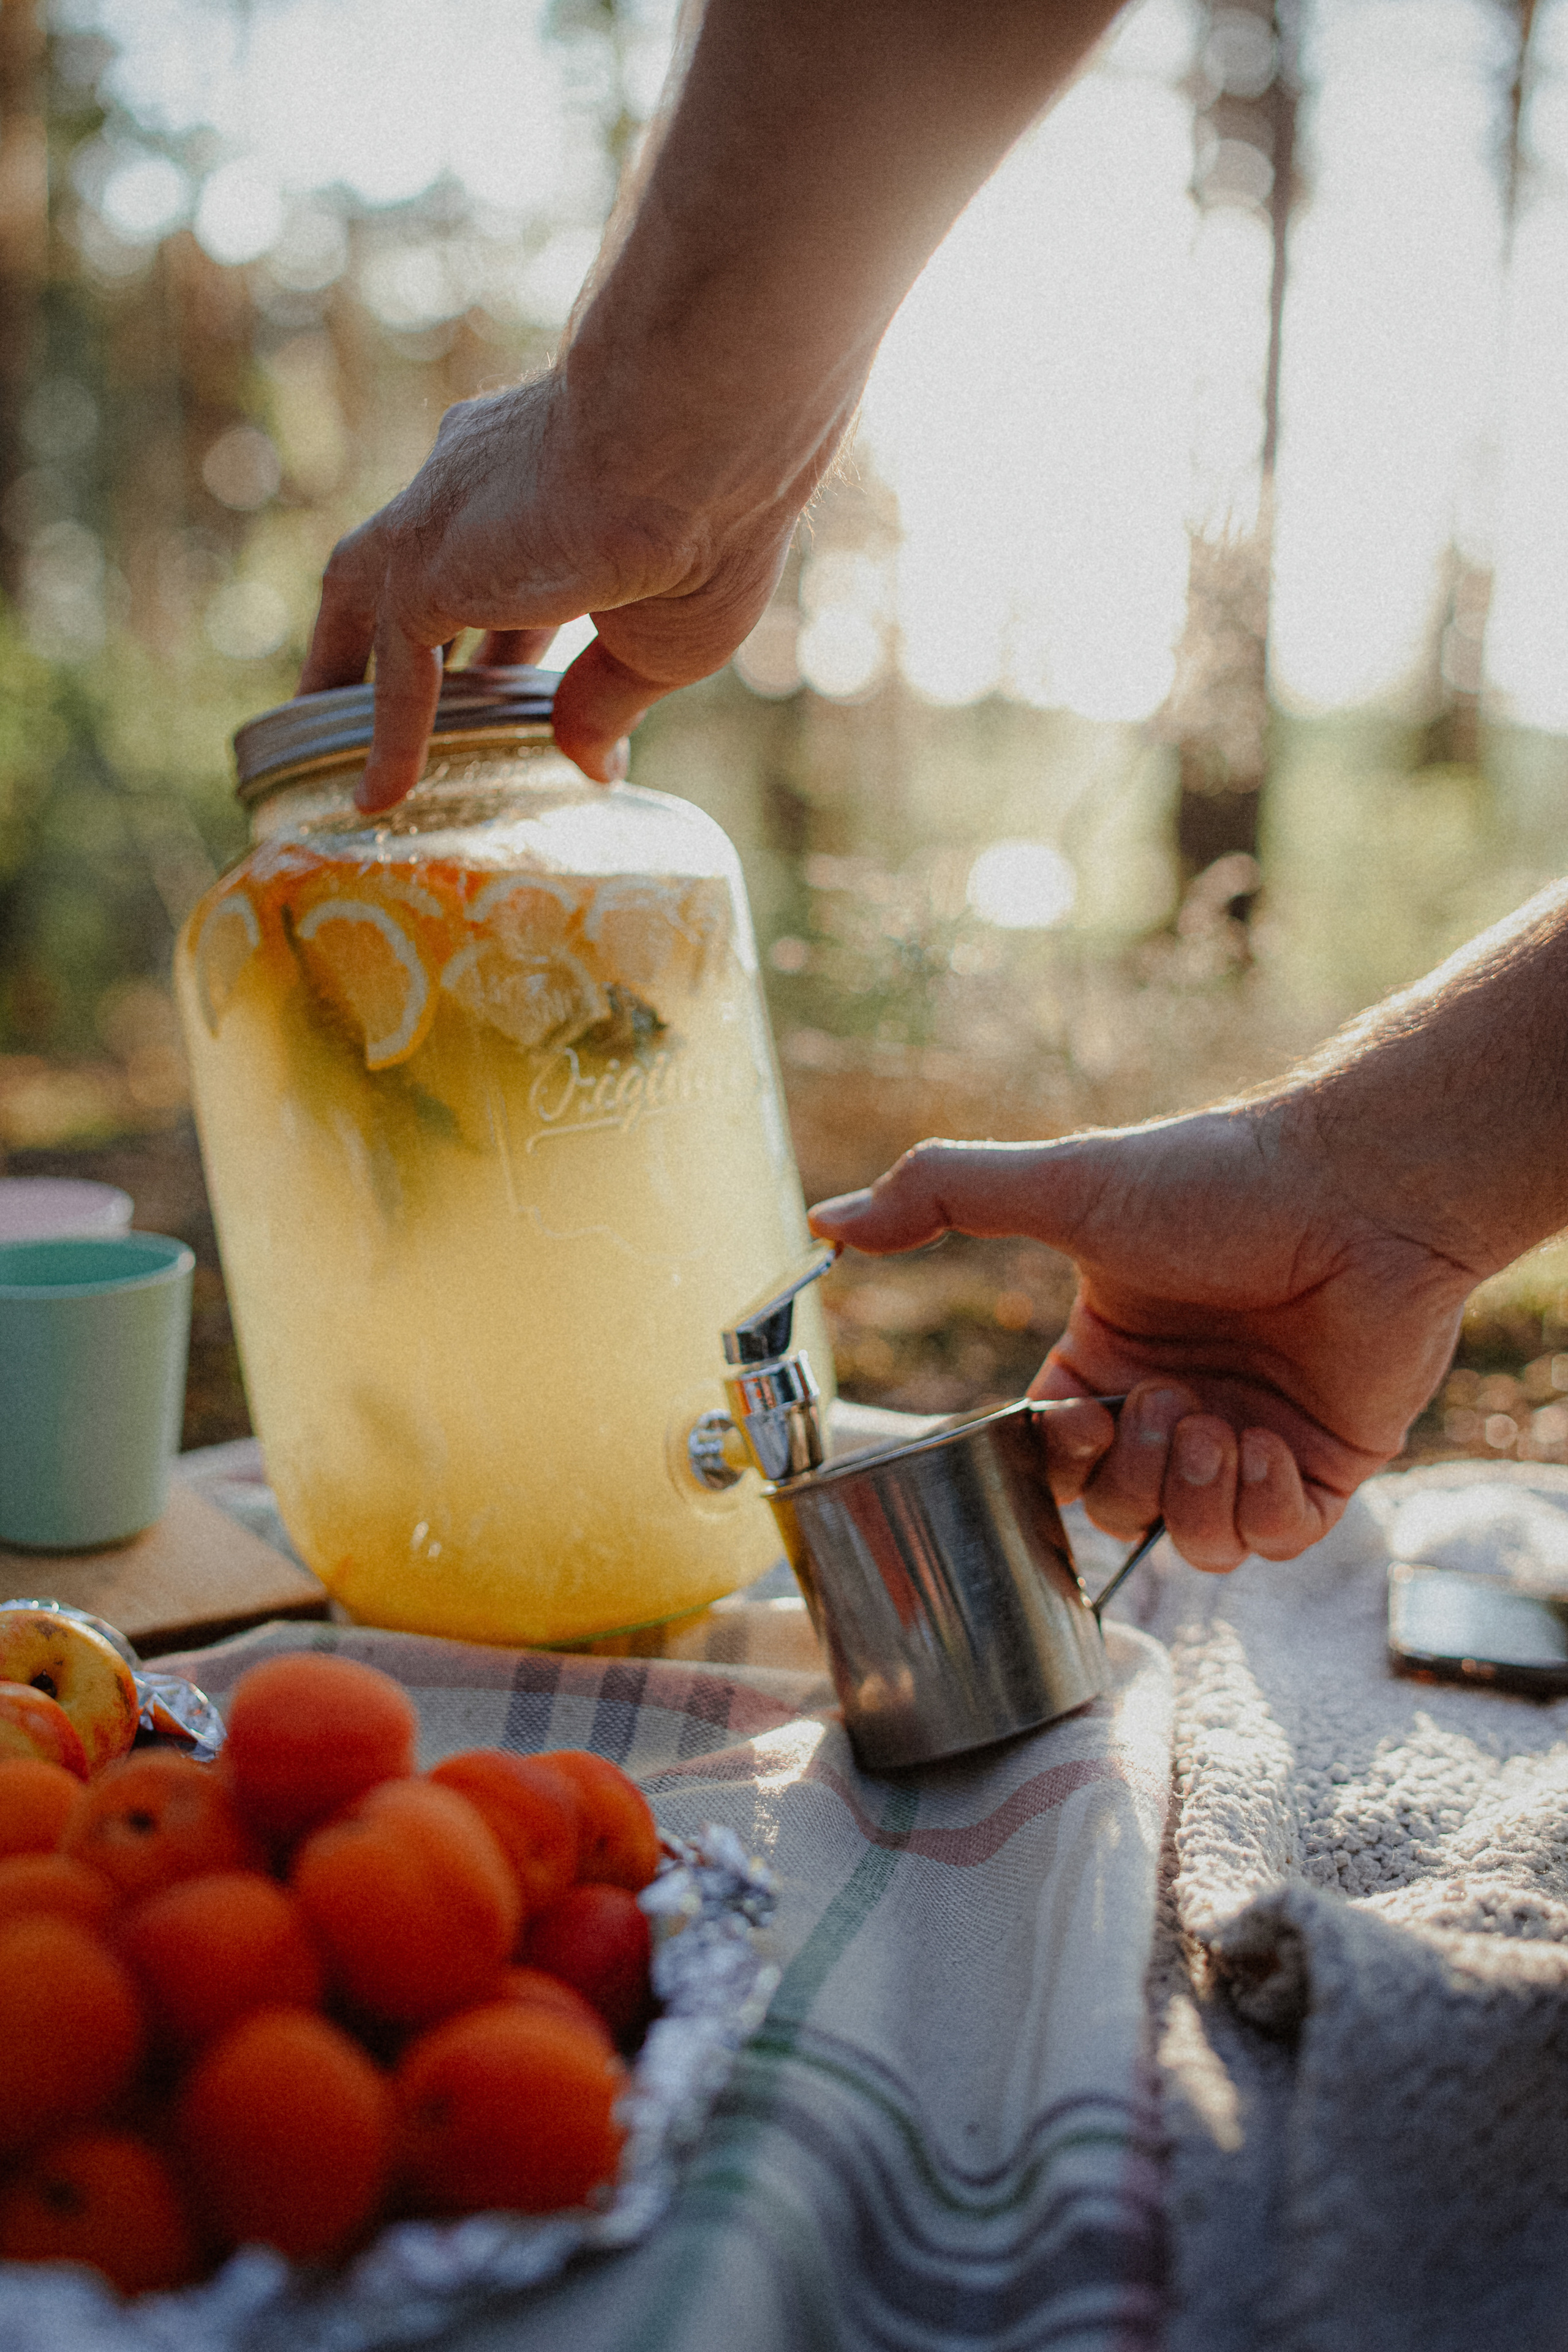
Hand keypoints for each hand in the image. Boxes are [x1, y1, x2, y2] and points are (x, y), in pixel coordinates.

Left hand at [298, 369, 827, 812]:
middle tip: (366, 690)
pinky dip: (388, 734)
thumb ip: (608, 698)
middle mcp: (482, 481)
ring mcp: (443, 518)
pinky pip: (395, 667)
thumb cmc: (710, 521)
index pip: (514, 558)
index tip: (521, 692)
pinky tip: (379, 797)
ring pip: (366, 591)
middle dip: (389, 622)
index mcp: (552, 475)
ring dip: (343, 659)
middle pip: (412, 560)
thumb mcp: (664, 638)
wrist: (691, 443)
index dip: (515, 629)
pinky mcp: (423, 565)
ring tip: (322, 729)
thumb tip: (591, 766)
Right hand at [808, 1102, 1475, 1569]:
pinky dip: (1261, 1509)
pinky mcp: (1322, 1471)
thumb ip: (937, 1196)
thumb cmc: (1215, 1181)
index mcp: (1107, 1359)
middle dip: (1132, 1474)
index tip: (1081, 1414)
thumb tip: (824, 1222)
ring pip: (1188, 1543)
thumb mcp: (1063, 1185)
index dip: (1057, 1460)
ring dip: (1194, 1496)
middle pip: (1112, 1512)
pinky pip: (1271, 1547)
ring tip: (1225, 1423)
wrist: (1357, 1190)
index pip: (1052, 1458)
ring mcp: (1249, 1442)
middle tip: (1173, 1402)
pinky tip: (1272, 1442)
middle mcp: (1173, 1406)